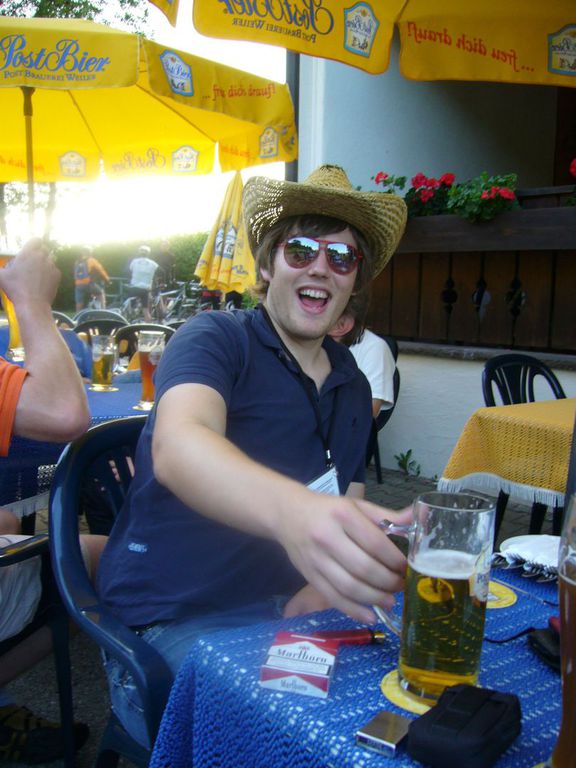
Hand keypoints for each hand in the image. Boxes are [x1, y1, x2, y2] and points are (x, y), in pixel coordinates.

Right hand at [0, 239, 59, 307]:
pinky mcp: (57, 275)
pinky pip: (54, 270)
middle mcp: (41, 257)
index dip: (33, 244)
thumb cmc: (15, 288)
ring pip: (50, 259)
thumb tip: (0, 269)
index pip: (36, 240)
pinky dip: (50, 273)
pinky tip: (43, 281)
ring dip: (45, 263)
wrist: (33, 303)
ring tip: (37, 273)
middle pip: (44, 249)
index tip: (30, 250)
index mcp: (28, 253)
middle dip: (39, 253)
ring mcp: (51, 265)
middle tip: (32, 263)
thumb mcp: (1, 276)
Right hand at [276, 492, 412, 623]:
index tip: (406, 567)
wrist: (287, 514)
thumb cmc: (327, 510)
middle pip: (364, 568)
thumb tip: (419, 518)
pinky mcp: (309, 576)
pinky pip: (334, 598)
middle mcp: (327, 537)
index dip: (395, 560)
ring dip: (374, 598)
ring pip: (350, 587)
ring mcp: (316, 559)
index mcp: (343, 515)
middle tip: (400, 585)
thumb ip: (387, 517)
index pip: (375, 543)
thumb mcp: (356, 506)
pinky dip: (354, 611)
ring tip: (390, 600)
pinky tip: (370, 615)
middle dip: (388, 581)